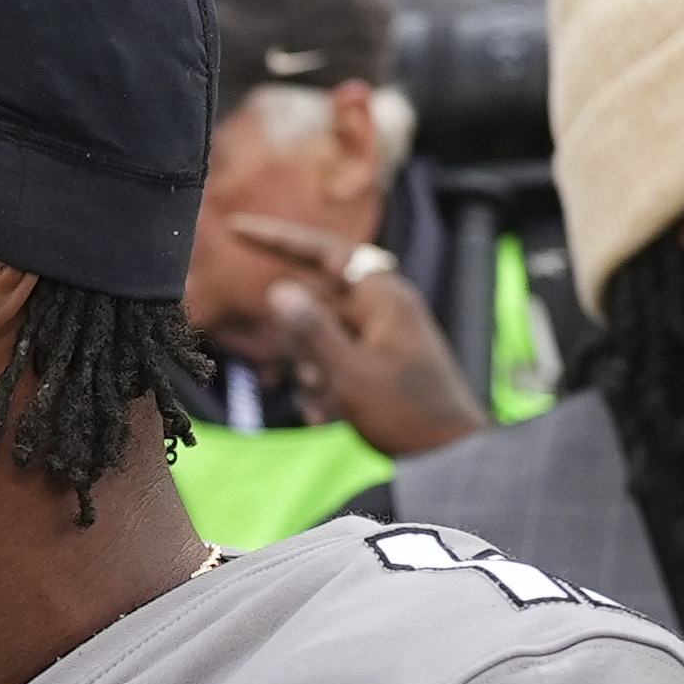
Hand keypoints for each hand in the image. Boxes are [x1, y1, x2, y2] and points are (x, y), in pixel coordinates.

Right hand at [222, 212, 492, 458]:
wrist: (447, 455)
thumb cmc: (406, 414)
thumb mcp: (350, 375)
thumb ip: (313, 331)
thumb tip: (278, 290)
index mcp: (382, 297)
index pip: (323, 251)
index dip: (279, 238)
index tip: (236, 229)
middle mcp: (381, 306)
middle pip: (314, 300)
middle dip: (298, 343)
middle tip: (314, 382)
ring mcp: (380, 332)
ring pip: (318, 334)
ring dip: (309, 370)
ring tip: (326, 407)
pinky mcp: (376, 358)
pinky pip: (332, 358)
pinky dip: (321, 384)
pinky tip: (325, 416)